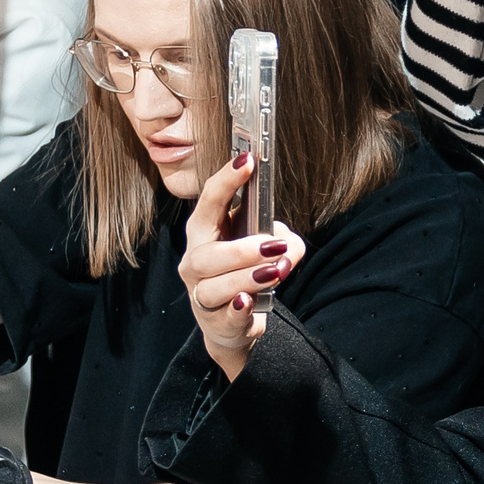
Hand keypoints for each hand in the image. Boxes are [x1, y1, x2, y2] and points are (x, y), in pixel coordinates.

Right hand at [178, 152, 300, 381]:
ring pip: (215, 285)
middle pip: (208, 254)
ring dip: (248, 277)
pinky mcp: (215, 321)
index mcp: (205, 232)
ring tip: (276, 270)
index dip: (227, 179)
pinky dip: (238, 309)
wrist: (231, 322)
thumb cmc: (243, 272)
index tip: (248, 160)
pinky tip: (249, 301)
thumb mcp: (263, 247)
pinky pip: (225, 315)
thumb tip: (288, 245)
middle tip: (275, 245)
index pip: (209, 201)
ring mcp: (202, 294)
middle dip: (242, 248)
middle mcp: (196, 262)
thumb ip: (280, 239)